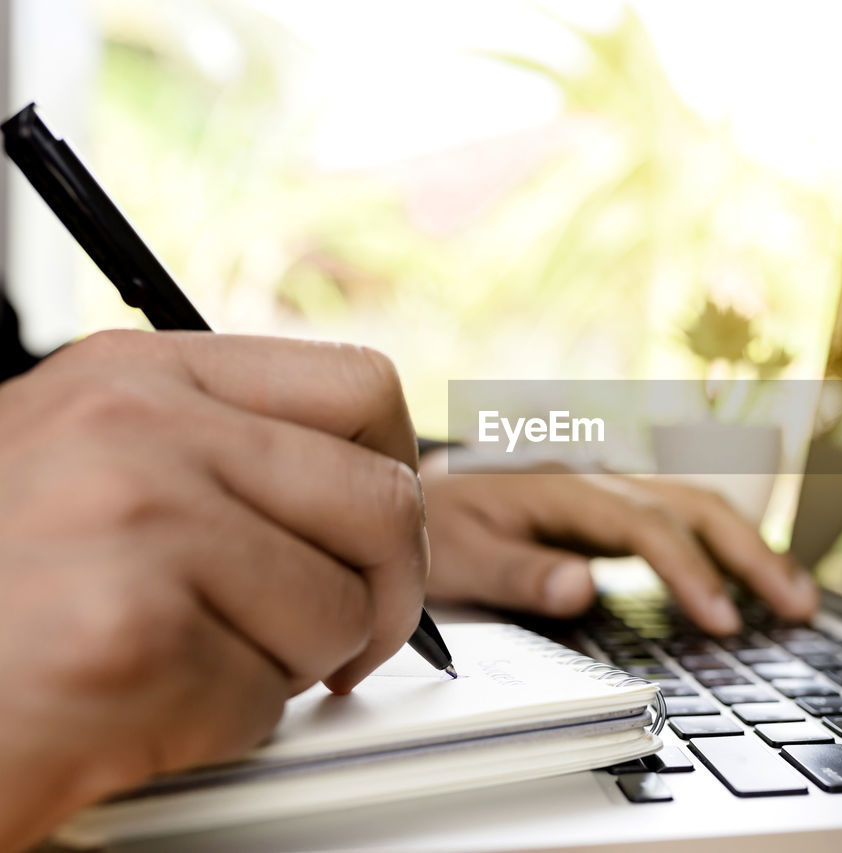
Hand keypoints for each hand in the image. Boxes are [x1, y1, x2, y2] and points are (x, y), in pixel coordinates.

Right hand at [0, 330, 427, 851]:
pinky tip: (130, 710)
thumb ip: (212, 450)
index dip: (396, 471)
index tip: (374, 532)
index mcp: (137, 377)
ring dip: (286, 668)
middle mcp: (139, 433)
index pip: (360, 386)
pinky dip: (217, 728)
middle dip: (384, 592)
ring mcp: (136, 527)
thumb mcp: (77, 460)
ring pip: (337, 612)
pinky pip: (264, 700)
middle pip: (382, 502)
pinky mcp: (128, 639)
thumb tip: (359, 479)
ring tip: (182, 666)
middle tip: (344, 636)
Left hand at [418, 455, 817, 634]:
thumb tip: (584, 587)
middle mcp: (596, 481)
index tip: (725, 621)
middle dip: (751, 553)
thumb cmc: (434, 526)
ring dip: (751, 547)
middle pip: (693, 505)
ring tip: (798, 596)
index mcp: (562, 489)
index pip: (646, 526)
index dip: (691, 572)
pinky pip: (681, 520)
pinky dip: (724, 546)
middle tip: (798, 607)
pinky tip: (749, 577)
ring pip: (697, 506)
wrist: (414, 491)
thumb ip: (517, 572)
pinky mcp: (612, 510)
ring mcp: (609, 491)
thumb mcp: (455, 557)